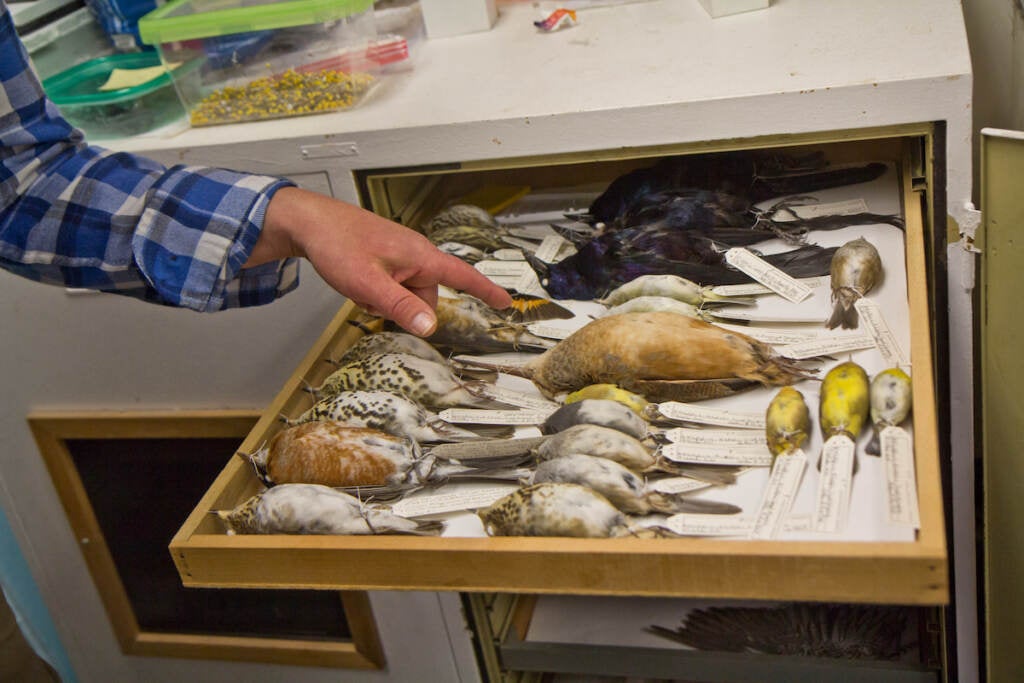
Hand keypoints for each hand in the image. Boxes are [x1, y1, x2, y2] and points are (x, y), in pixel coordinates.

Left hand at [248, 187, 511, 335]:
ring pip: (406, 294)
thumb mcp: (369, 284)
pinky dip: (377, 292)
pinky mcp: (385, 258)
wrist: (308, 222)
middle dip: (405, 308)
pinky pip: (392, 286)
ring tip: (360, 287)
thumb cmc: (337, 244)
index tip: (506, 303)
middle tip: (373, 299)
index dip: (487, 291)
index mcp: (421, 257)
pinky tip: (356, 282)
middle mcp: (415, 255)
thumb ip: (401, 307)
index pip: (463, 276)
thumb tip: (431, 327)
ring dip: (386, 301)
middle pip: (427, 297)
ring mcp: (399, 256)